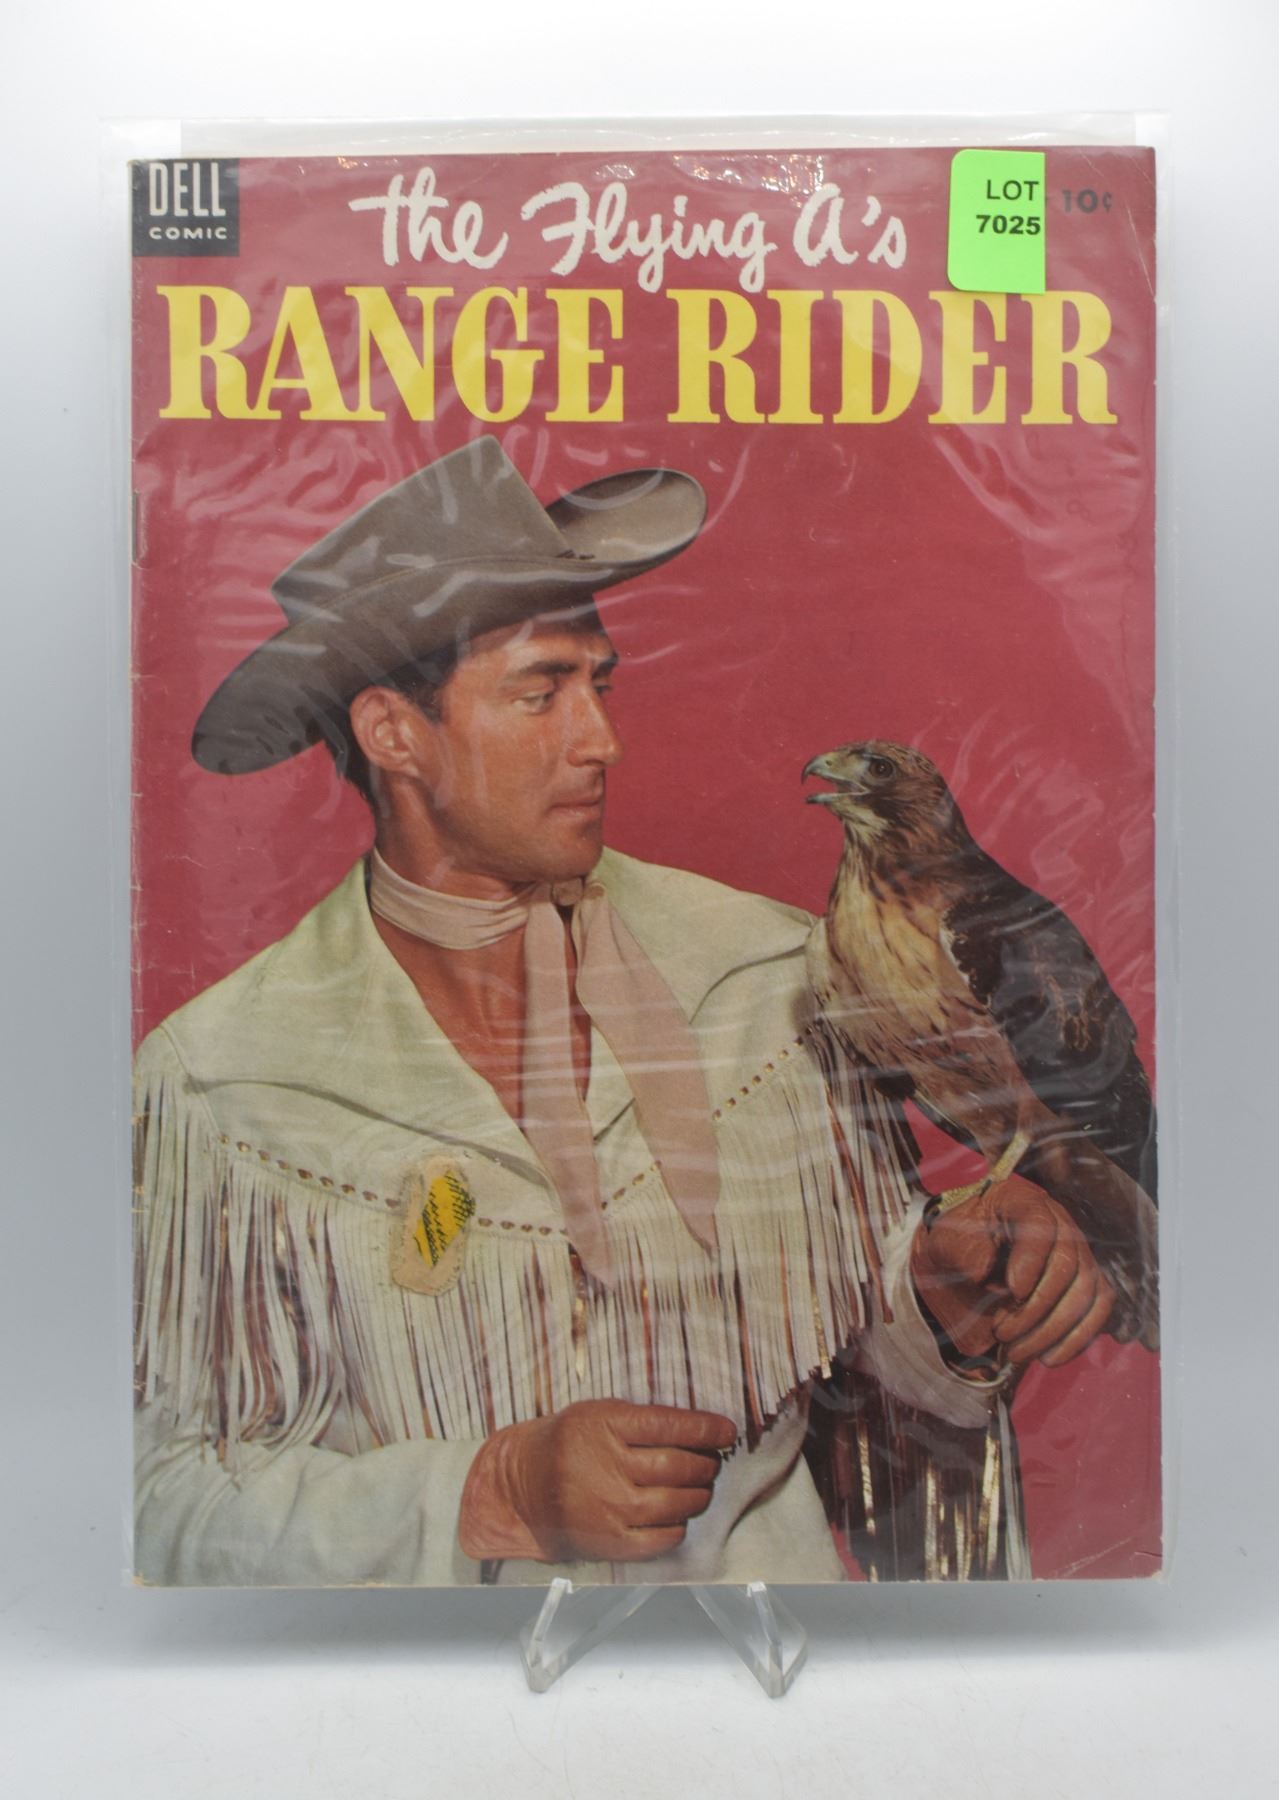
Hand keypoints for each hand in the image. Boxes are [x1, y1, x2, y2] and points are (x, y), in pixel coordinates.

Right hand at [458, 1399, 736, 1564]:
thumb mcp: (598, 1413)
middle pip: (681, 1465)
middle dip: (707, 1462)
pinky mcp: (613, 1541)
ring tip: (699, 1485)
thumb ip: (644, 1419)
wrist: (525, 1486)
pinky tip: (676, 1512)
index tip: (726, 1431)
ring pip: (679, 1503)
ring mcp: (611, 1508)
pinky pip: (664, 1537)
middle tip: (711, 1460)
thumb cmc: (568, 1443)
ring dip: (699, 1493)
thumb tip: (701, 1430)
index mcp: (606, 1426)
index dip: (708, 1428)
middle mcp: (609, 1467)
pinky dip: (679, 1524)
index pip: (672, 1425)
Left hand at [910, 1174, 1115, 1369]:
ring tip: (1017, 1352)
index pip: (1039, 1224)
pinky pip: (1098, 1308)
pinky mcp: (1087, 1280)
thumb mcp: (945, 1242)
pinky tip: (1048, 1357)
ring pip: (1086, 1291)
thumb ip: (962, 1252)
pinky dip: (1078, 1337)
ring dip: (1054, 1330)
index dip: (1031, 1261)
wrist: (965, 1258)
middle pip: (1067, 1264)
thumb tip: (983, 1271)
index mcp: (1020, 1201)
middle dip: (1036, 1308)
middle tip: (1002, 1335)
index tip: (1012, 1293)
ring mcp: (1078, 1251)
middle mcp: (1058, 1221)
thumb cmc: (956, 1246)